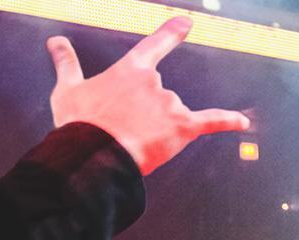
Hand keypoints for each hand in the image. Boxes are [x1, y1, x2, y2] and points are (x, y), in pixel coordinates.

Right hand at [46, 17, 249, 174]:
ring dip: (156, 131)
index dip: (171, 34)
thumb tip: (55, 42)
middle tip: (118, 133)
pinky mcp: (182, 128)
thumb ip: (66, 63)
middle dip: (144, 116)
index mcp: (131, 70)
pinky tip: (243, 122)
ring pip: (171, 117)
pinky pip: (210, 122)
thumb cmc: (79, 124)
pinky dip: (227, 121)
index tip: (186, 23)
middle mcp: (155, 82)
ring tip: (131, 145)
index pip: (155, 45)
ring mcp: (170, 105)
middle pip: (159, 96)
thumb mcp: (67, 90)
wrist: (94, 156)